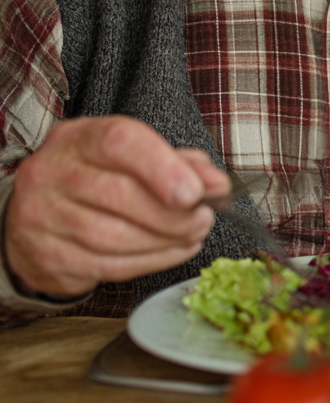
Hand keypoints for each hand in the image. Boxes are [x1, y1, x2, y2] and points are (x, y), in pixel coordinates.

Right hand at [3, 116, 229, 297]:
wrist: (38, 218)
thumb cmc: (100, 180)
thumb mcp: (137, 159)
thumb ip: (181, 165)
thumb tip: (217, 184)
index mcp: (78, 137)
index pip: (119, 142)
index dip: (162, 168)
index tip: (195, 192)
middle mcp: (51, 172)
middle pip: (118, 194)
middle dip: (172, 213)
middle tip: (204, 219)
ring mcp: (41, 215)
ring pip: (111, 236)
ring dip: (164, 240)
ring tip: (193, 235)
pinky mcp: (45, 256)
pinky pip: (106, 265)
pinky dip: (149, 262)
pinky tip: (173, 251)